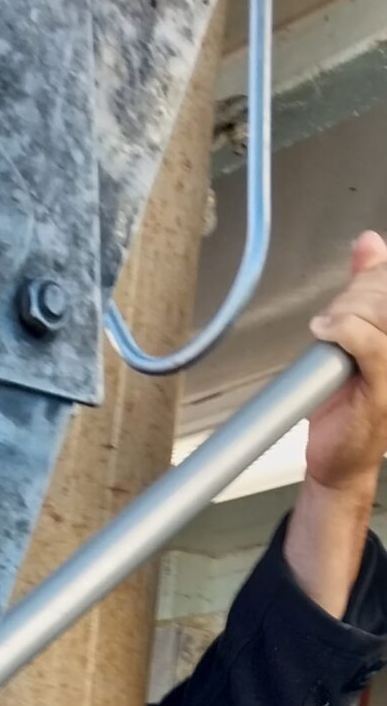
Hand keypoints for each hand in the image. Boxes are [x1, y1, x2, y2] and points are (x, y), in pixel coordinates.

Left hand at [304, 231, 386, 498]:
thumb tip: (369, 243)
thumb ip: (365, 291)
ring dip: (343, 314)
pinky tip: (324, 332)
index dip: (371, 277)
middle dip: (352, 297)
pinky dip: (343, 330)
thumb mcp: (356, 337)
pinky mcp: (385, 385)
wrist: (340, 461)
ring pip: (376, 310)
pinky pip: (369, 341)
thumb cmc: (348, 405)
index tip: (349, 301)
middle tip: (330, 324)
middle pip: (384, 290)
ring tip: (327, 336)